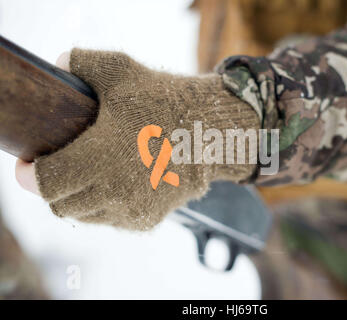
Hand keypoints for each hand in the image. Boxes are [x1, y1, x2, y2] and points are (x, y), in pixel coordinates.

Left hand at [15, 49, 257, 229]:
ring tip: (87, 175)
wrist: (211, 132)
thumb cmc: (166, 101)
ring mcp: (132, 210)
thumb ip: (81, 62)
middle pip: (61, 205)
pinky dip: (105, 206)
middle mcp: (113, 192)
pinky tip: (115, 184)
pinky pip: (112, 220)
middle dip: (54, 187)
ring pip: (85, 216)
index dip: (29, 176)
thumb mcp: (120, 70)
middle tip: (60, 167)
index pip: (45, 183)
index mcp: (99, 159)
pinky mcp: (148, 219)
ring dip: (79, 198)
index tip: (28, 165)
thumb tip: (59, 65)